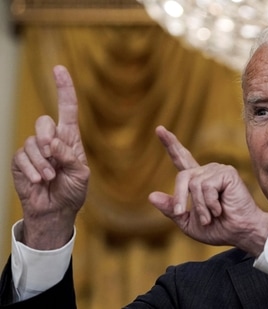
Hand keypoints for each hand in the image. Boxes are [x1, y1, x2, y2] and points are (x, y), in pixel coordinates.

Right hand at [11, 65, 89, 249]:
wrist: (56, 210)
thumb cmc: (72, 191)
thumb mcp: (80, 174)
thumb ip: (70, 156)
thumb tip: (52, 143)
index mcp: (69, 139)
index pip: (67, 109)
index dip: (64, 89)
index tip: (59, 69)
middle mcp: (50, 139)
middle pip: (44, 122)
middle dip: (48, 139)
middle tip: (54, 158)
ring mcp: (34, 149)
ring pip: (32, 142)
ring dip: (43, 162)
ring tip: (50, 177)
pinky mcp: (20, 161)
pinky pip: (21, 156)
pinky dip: (32, 170)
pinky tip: (39, 181)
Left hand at [149, 126, 267, 255]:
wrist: (240, 232)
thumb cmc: (218, 229)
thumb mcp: (187, 222)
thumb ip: (171, 209)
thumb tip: (151, 195)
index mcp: (198, 181)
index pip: (182, 159)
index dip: (171, 145)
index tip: (159, 129)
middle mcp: (207, 172)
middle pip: (182, 176)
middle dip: (179, 198)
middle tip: (182, 213)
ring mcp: (217, 170)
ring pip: (194, 185)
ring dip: (200, 206)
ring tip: (212, 216)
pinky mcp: (227, 173)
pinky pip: (206, 186)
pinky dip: (210, 203)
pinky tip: (221, 208)